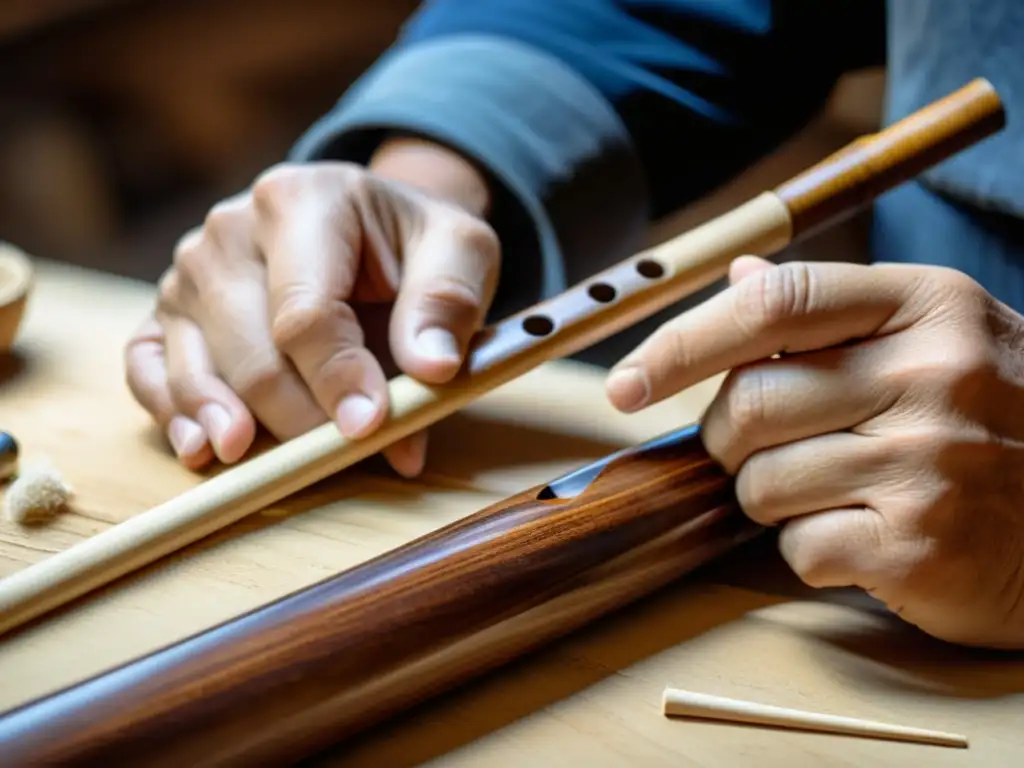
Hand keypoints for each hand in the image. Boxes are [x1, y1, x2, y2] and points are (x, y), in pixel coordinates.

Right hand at [124, 139, 498, 477]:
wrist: (368, 231)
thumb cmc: (412, 245)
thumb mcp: (459, 250)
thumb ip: (447, 301)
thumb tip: (432, 368)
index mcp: (299, 200)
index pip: (306, 310)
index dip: (337, 376)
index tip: (370, 425)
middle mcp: (228, 232)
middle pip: (252, 350)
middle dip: (299, 415)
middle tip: (344, 453)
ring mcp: (189, 273)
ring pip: (198, 367)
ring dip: (232, 424)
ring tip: (259, 463)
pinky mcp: (170, 313)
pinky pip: (151, 367)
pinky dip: (173, 411)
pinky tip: (203, 448)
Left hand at [606, 256, 1023, 647]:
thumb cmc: (1004, 421)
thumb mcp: (942, 339)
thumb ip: (835, 309)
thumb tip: (737, 276)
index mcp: (925, 305)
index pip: (770, 307)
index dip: (679, 344)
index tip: (623, 383)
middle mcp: (932, 373)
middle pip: (747, 403)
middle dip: (730, 439)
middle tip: (766, 449)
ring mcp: (932, 460)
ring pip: (761, 483)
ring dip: (773, 499)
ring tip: (836, 493)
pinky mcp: (924, 544)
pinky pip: (800, 548)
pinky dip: (812, 551)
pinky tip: (867, 539)